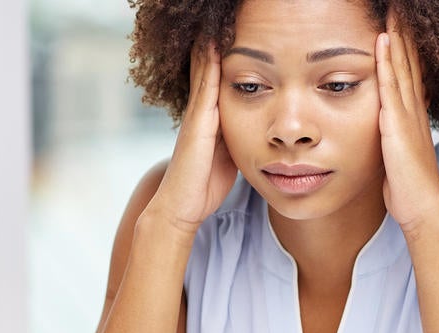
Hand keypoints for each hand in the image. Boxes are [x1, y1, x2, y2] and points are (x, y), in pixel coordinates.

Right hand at [145, 40, 238, 233]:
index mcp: (210, 119)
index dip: (222, 57)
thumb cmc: (204, 186)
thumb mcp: (229, 156)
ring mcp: (197, 116)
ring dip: (210, 46)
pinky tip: (212, 45)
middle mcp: (201, 112)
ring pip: (205, 72)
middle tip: (218, 19)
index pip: (216, 80)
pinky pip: (205, 88)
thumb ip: (237, 139)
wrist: (181, 207)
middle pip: (207, 68)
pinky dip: (208, 65)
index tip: (231, 34)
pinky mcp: (197, 124)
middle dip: (213, 44)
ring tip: (215, 22)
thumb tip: (257, 131)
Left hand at [376, 11, 438, 233]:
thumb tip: (386, 131)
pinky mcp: (397, 126)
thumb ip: (394, 138)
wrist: (424, 210)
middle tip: (400, 9)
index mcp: (413, 116)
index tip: (399, 26)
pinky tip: (383, 42)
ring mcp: (407, 116)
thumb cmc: (409, 189)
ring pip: (401, 67)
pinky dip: (387, 63)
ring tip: (393, 13)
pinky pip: (391, 88)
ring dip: (397, 38)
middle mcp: (413, 110)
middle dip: (404, 34)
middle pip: (409, 62)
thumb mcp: (399, 156)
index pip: (409, 73)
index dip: (405, 48)